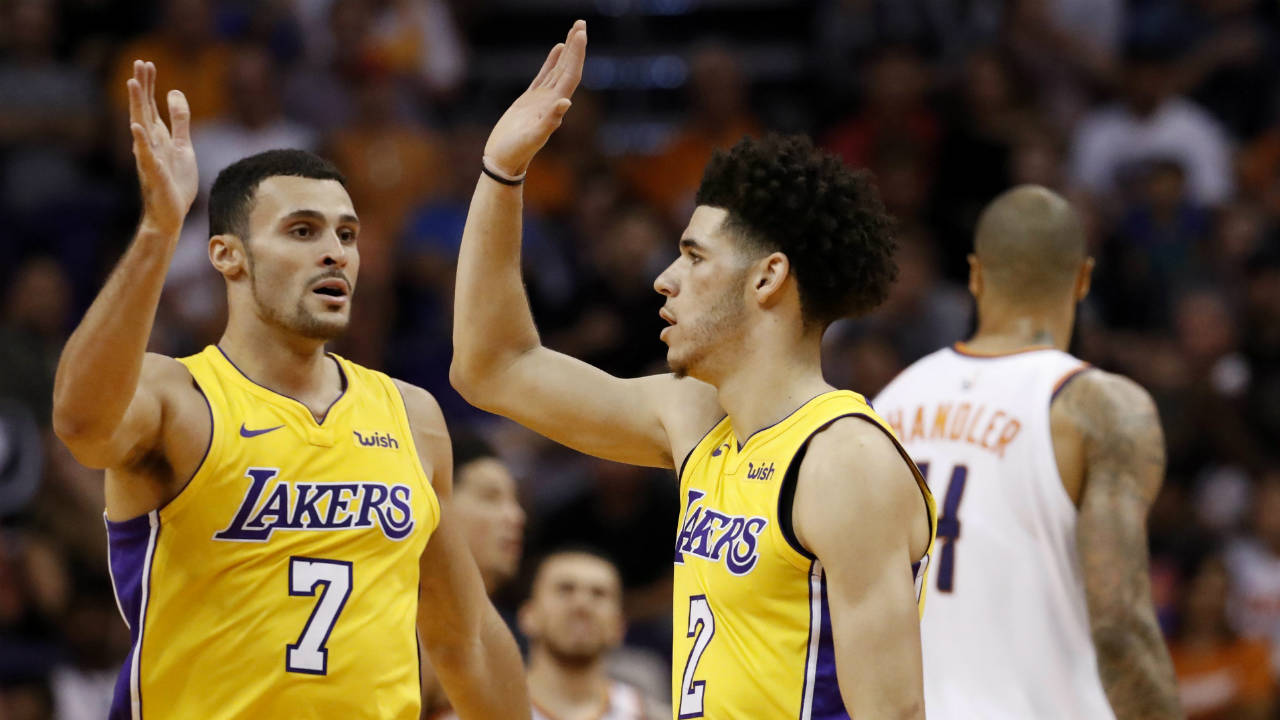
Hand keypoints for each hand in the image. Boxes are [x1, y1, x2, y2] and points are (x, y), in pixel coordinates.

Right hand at [127, 60, 196, 235]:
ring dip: (137, 105)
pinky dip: (141, 141)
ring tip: (133, 84)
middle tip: (139, 63)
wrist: (170, 213)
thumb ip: (180, 121)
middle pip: (144, 110)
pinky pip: (146, 155)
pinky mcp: (155, 173)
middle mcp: (149, 144)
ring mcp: (149, 157)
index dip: (149, 85)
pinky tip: (136, 127)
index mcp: (158, 137)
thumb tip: (174, 92)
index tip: (146, 63)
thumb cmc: (175, 181)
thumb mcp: (183, 146)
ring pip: (141, 127)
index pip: (151, 106)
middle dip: (142, 87)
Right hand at [483, 20, 586, 176]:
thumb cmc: (516, 152)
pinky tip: (557, 50)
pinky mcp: (530, 100)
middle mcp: (552, 100)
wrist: (504, 161)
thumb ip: (550, 121)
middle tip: (581, 23)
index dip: (577, 54)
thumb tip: (566, 102)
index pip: (571, 74)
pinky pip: (544, 75)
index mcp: (555, 105)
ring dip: (568, 51)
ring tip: (575, 31)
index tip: (581, 33)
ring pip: (559, 69)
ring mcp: (542, 99)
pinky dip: (552, 62)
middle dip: (576, 46)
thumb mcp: (533, 137)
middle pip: (568, 68)